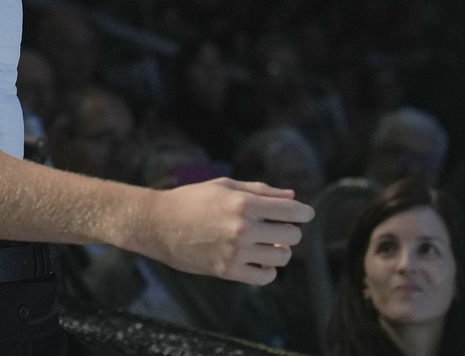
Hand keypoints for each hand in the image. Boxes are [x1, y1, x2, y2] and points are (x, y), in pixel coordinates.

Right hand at [143, 177, 314, 284]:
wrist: (158, 224)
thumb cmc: (191, 199)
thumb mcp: (225, 187)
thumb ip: (261, 191)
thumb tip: (291, 197)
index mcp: (243, 203)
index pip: (291, 212)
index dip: (304, 213)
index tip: (306, 214)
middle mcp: (243, 228)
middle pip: (291, 236)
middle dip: (290, 232)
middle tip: (280, 229)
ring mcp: (236, 252)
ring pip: (281, 258)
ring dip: (281, 251)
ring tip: (270, 245)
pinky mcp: (228, 271)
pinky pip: (264, 277)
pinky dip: (268, 271)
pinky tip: (261, 261)